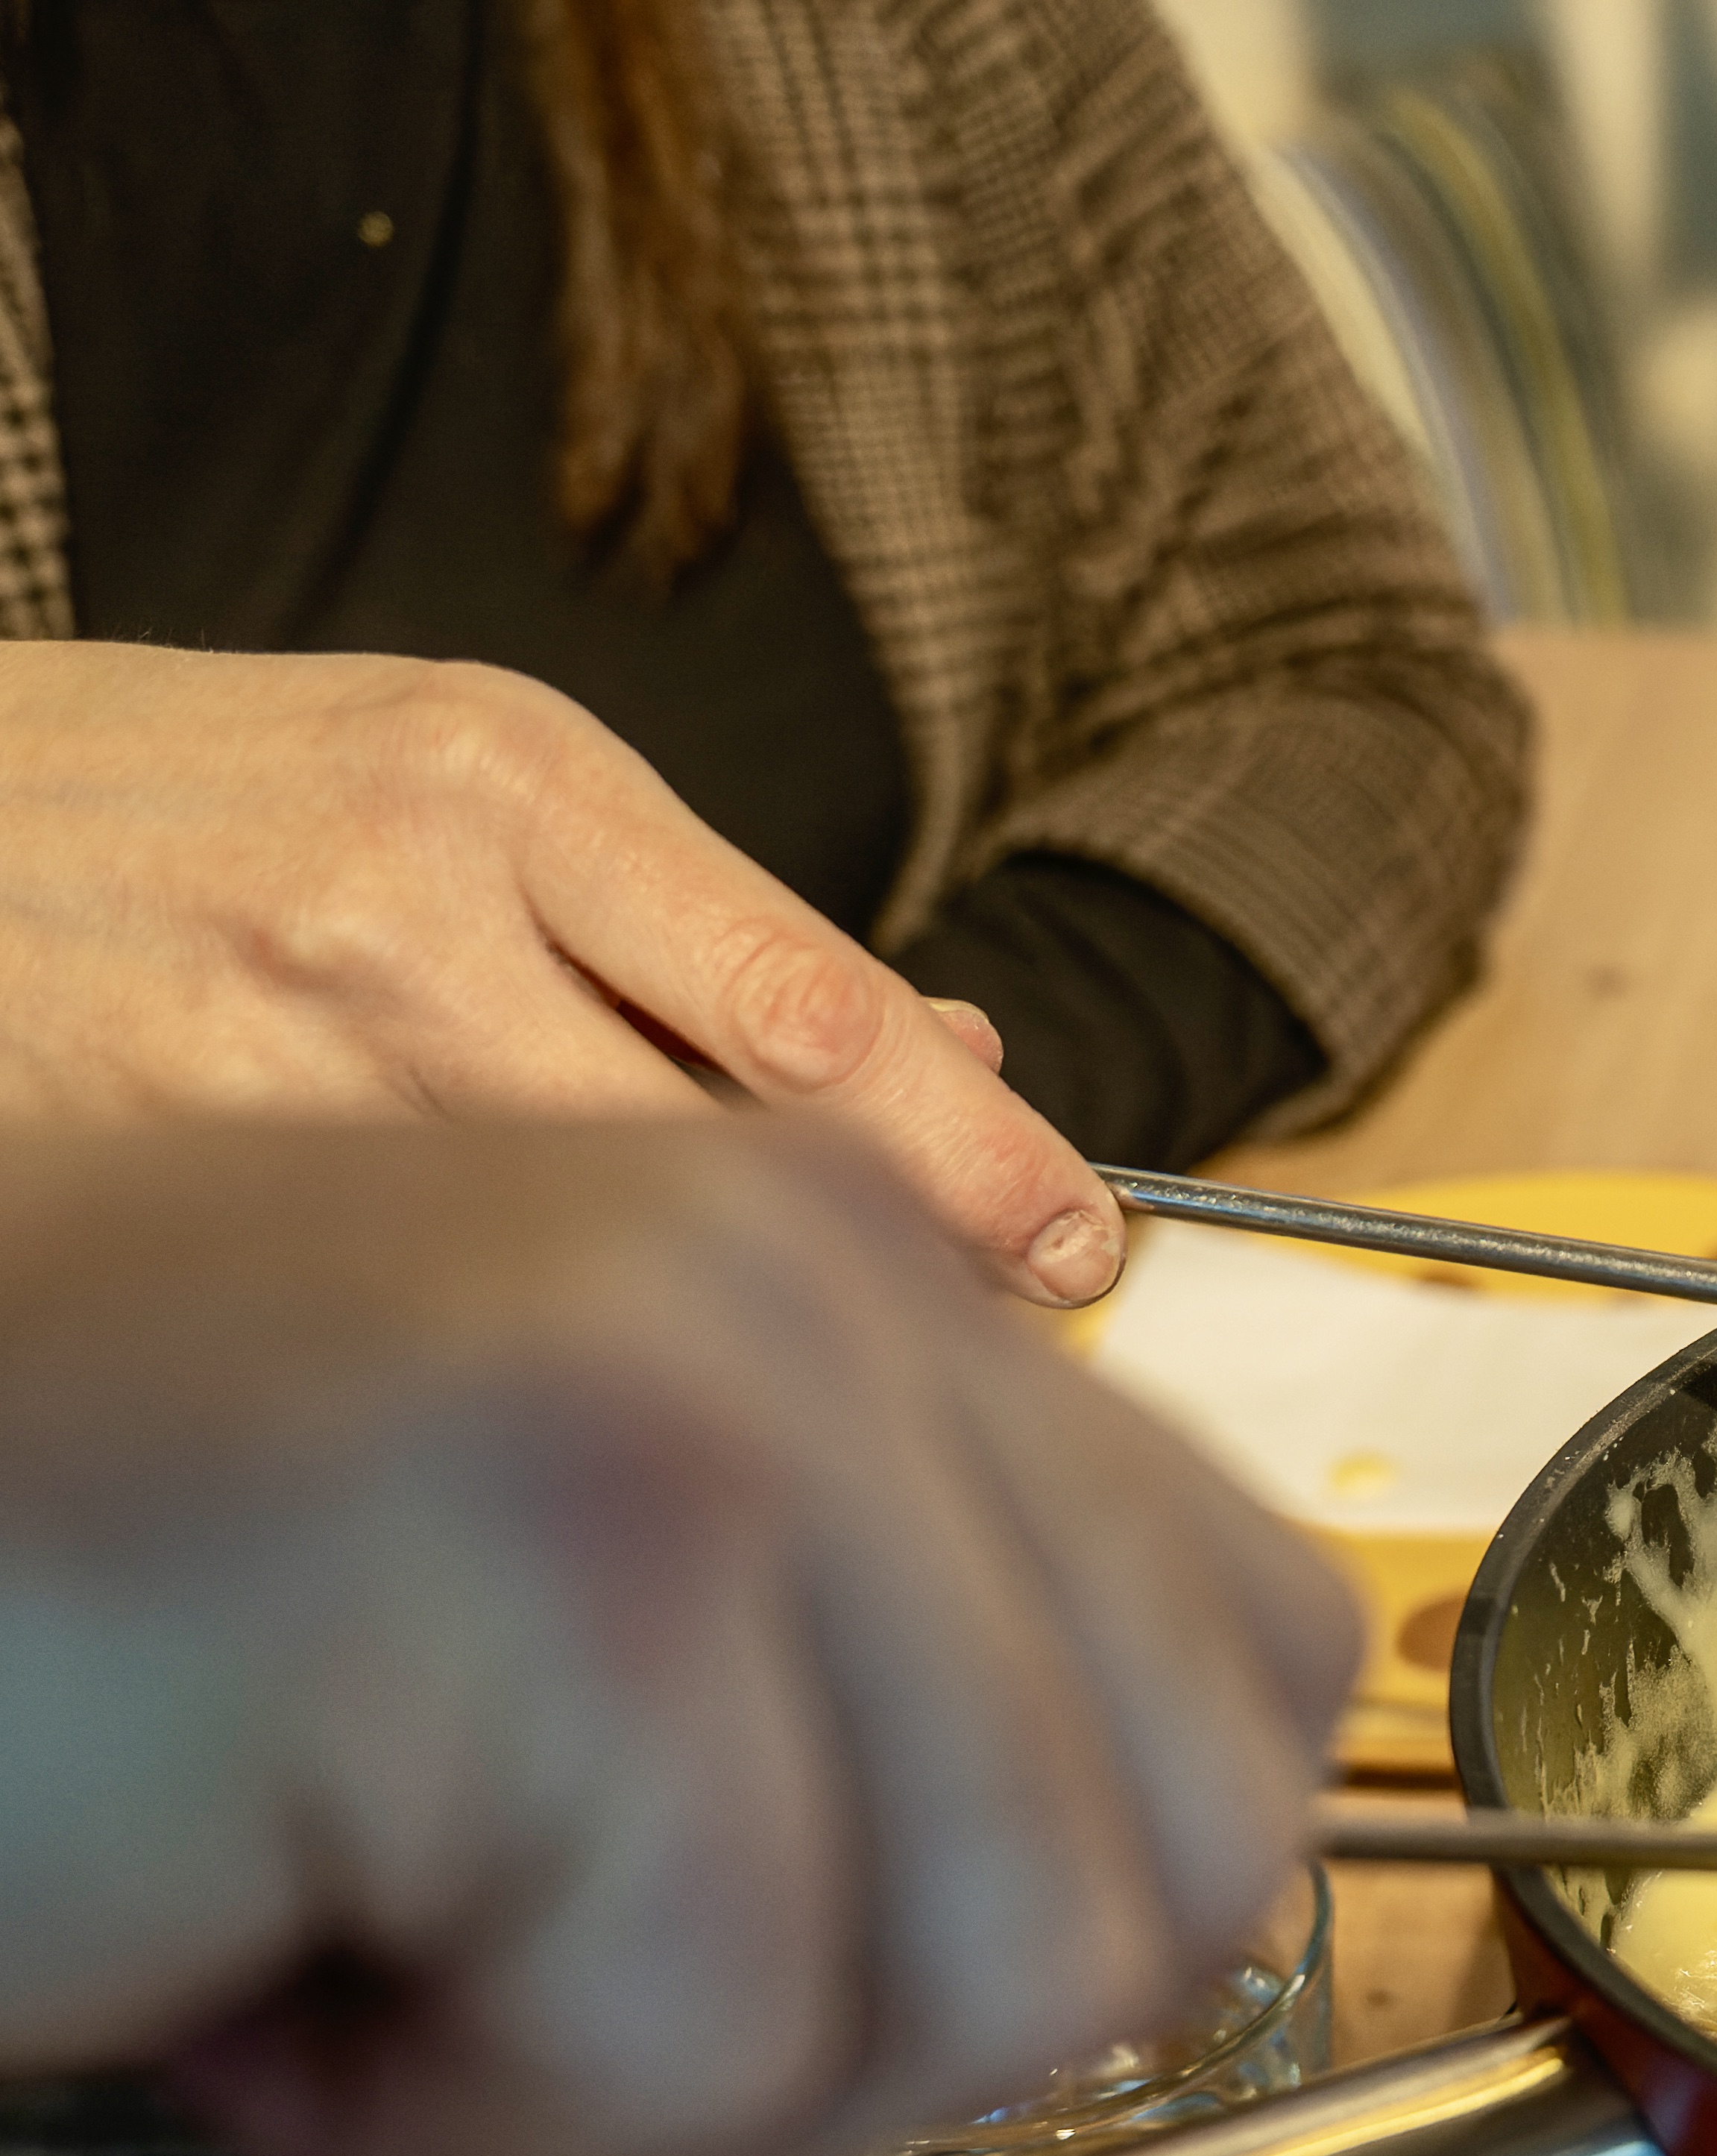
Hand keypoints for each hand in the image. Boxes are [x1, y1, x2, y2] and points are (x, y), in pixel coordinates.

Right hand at [0, 643, 1125, 1300]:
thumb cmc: (194, 806)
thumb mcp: (462, 791)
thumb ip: (707, 937)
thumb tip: (964, 1068)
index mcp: (500, 784)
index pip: (812, 1014)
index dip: (979, 1161)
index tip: (1083, 1243)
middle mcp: (400, 918)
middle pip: (734, 1162)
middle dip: (895, 1267)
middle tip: (998, 1333)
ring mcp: (279, 1069)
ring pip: (596, 1260)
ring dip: (735, 1327)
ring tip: (810, 1363)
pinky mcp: (192, 1192)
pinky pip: (443, 1312)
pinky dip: (551, 1352)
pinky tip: (584, 1369)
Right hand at [0, 1119, 1357, 2155]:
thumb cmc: (111, 1675)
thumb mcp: (591, 1647)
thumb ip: (913, 1695)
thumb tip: (1211, 1883)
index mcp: (863, 1268)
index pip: (1263, 1665)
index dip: (1065, 1902)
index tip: (763, 1915)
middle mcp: (822, 1272)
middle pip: (1180, 1857)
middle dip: (871, 2026)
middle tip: (533, 1949)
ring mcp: (700, 1388)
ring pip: (984, 1973)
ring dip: (653, 2073)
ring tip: (375, 1926)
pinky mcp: (547, 1559)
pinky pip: (703, 2032)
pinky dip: (465, 2100)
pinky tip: (255, 1942)